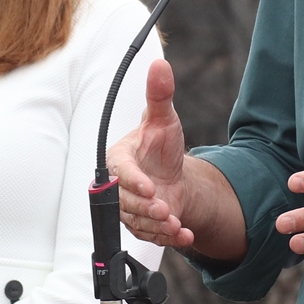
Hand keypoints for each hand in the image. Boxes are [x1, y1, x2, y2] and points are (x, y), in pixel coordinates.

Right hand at [109, 58, 196, 251]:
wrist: (172, 173)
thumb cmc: (161, 145)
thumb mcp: (164, 119)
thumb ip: (159, 95)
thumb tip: (160, 65)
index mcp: (118, 160)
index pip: (119, 172)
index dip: (132, 181)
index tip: (148, 187)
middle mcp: (120, 187)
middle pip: (126, 202)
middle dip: (145, 209)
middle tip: (165, 209)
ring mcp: (129, 208)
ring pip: (138, 222)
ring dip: (158, 227)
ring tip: (177, 224)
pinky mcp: (142, 224)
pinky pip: (150, 235)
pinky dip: (168, 238)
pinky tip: (185, 234)